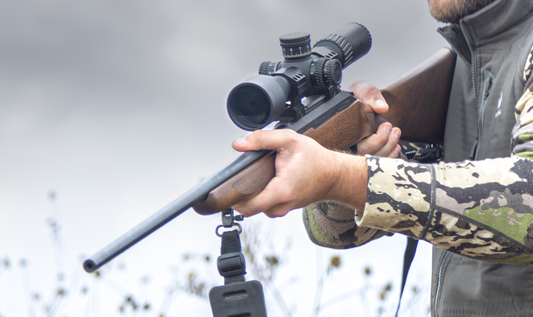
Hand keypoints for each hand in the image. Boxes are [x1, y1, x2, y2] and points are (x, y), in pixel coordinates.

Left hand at [231, 129, 366, 217]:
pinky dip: (261, 197)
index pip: (250, 206)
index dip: (235, 199)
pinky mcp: (284, 209)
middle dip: (241, 194)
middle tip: (240, 178)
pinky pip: (266, 207)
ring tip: (253, 179)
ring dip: (251, 196)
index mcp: (281, 190)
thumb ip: (262, 139)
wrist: (333, 175)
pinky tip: (263, 183)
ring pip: (257, 209)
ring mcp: (284, 209)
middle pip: (250, 209)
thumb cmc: (315, 159)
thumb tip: (239, 144)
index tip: (227, 190)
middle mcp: (282, 204)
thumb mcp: (289, 140)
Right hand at [349, 81, 400, 157]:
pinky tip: (394, 145)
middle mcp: (349, 145)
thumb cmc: (354, 97)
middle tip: (392, 129)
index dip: (377, 140)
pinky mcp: (367, 153)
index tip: (385, 125)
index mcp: (345, 132)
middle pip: (368, 155)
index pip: (360, 147)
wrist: (354, 102)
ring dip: (390, 149)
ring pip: (374, 160)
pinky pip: (378, 163)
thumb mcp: (359, 89)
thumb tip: (382, 107)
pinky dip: (390, 156)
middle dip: (386, 143)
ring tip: (395, 133)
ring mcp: (357, 151)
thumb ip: (370, 95)